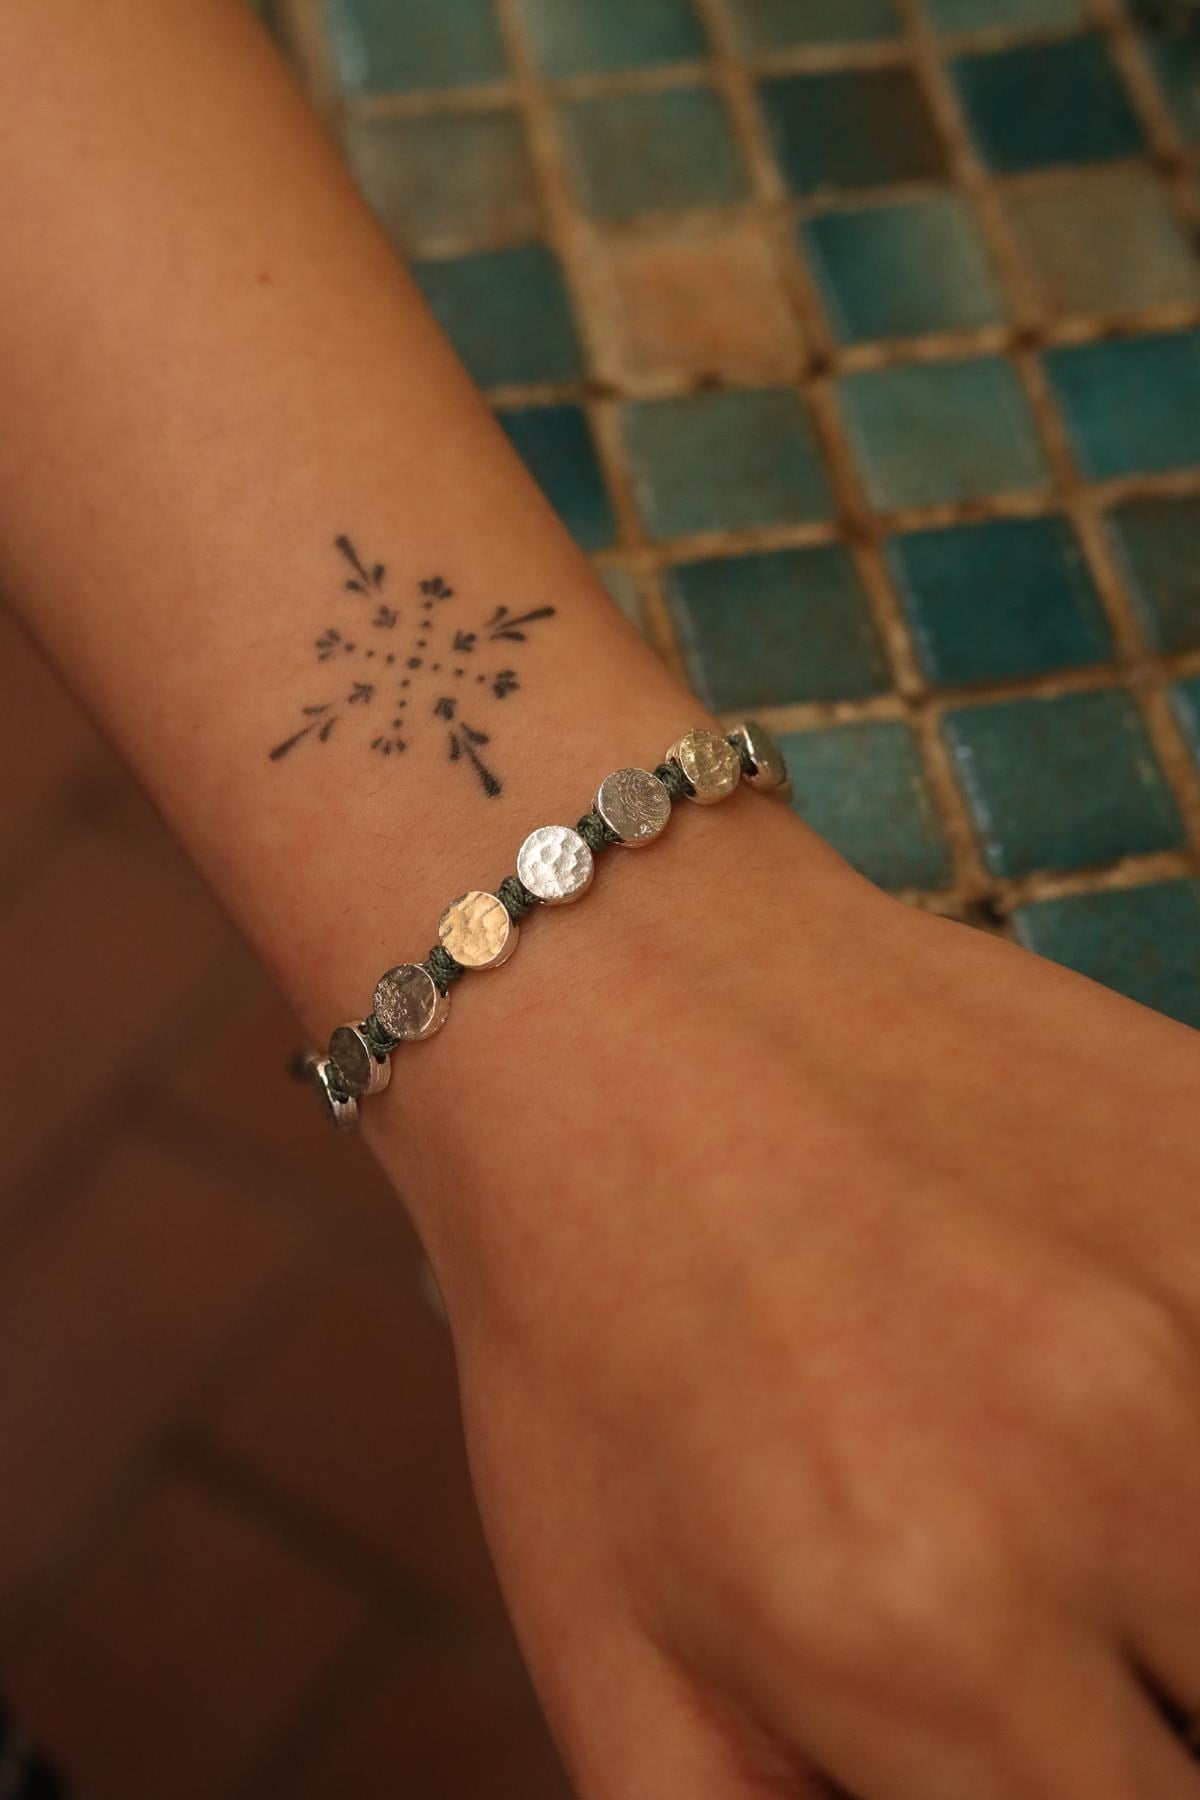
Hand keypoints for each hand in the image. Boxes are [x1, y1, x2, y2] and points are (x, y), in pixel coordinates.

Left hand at [416, 825, 1199, 1797]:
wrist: (625, 1006)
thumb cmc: (600, 1327)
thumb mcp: (621, 1655)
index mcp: (927, 1635)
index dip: (1074, 1787)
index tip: (1037, 1731)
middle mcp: (1106, 1465)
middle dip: (1140, 1703)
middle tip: (1041, 1622)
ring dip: (1177, 1564)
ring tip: (1064, 1485)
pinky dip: (1198, 1414)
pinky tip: (1117, 1370)